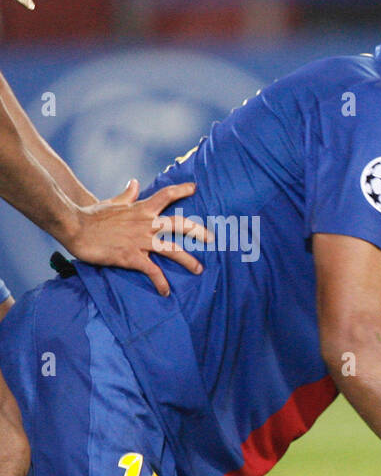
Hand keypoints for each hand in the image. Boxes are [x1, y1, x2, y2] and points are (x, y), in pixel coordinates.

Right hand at [64, 180, 211, 296]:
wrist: (74, 227)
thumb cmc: (92, 216)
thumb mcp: (113, 203)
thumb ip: (127, 195)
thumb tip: (134, 183)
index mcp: (141, 209)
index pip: (165, 195)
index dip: (181, 190)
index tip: (195, 187)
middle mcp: (145, 223)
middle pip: (178, 224)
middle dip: (197, 231)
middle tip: (211, 238)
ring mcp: (140, 240)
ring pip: (172, 249)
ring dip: (188, 260)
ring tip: (199, 269)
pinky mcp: (131, 256)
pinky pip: (152, 271)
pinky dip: (161, 282)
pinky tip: (166, 291)